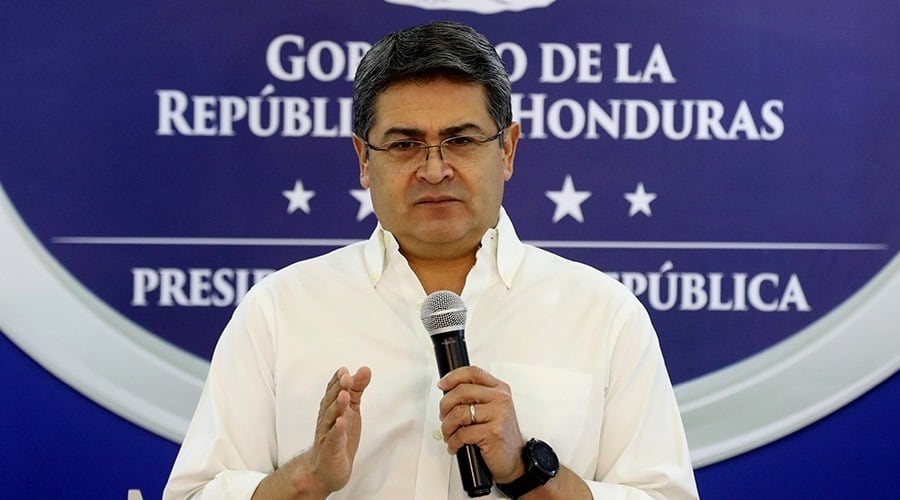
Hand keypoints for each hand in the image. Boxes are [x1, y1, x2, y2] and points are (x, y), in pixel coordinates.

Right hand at [307, 366, 372, 493]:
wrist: (326, 469)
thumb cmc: (339, 436)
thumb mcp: (351, 409)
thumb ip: (357, 389)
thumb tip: (365, 369)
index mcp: (331, 407)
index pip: (333, 390)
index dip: (338, 380)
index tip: (344, 370)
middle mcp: (327, 419)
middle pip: (331, 401)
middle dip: (338, 388)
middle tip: (345, 377)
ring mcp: (327, 434)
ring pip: (331, 418)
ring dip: (337, 406)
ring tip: (344, 395)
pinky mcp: (330, 450)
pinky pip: (333, 439)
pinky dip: (337, 430)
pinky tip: (341, 422)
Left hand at [437, 366, 525, 483]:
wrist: (514, 459)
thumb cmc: (500, 434)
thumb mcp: (492, 409)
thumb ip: (476, 396)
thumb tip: (448, 392)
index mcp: (500, 389)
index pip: (473, 373)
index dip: (453, 377)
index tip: (442, 385)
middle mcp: (501, 399)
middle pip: (461, 391)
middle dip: (445, 406)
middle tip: (443, 416)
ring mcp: (498, 414)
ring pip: (459, 413)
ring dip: (447, 427)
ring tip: (449, 434)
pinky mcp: (493, 432)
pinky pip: (462, 434)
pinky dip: (453, 442)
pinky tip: (455, 445)